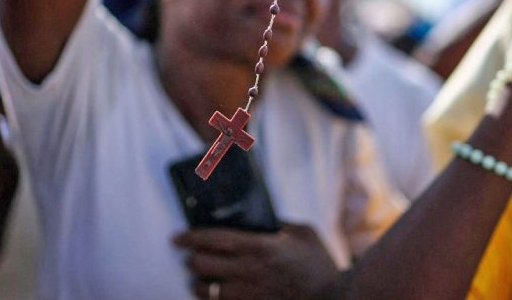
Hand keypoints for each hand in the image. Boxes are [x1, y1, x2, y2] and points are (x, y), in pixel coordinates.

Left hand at [174, 224, 338, 299]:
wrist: (334, 299)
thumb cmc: (321, 265)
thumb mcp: (305, 234)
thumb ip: (282, 223)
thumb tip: (264, 220)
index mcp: (261, 247)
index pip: (214, 239)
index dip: (191, 237)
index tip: (177, 237)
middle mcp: (249, 271)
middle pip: (202, 265)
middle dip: (192, 260)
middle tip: (192, 257)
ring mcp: (248, 295)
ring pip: (205, 291)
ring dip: (198, 284)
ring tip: (201, 280)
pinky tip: (217, 296)